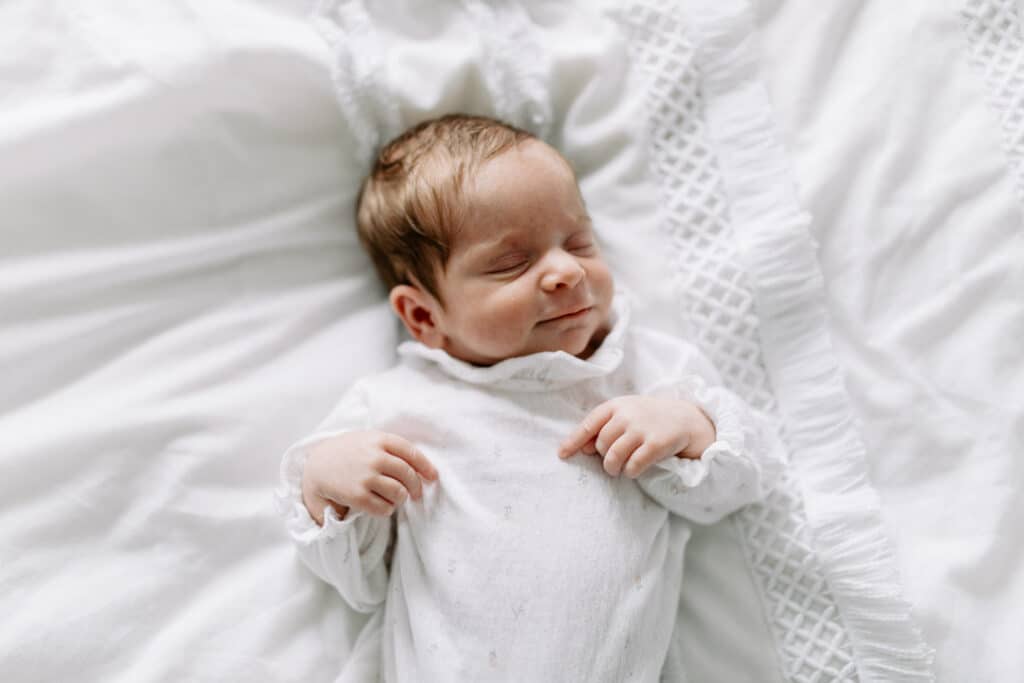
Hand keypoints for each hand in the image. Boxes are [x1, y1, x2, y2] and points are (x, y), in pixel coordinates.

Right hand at [301, 430, 438, 524]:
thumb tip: (422, 470)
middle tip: (416, 494)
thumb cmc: (348, 452)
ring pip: (399, 493)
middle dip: (416, 488)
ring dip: (400, 499)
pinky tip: (381, 505)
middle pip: (408, 475)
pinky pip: (385, 508)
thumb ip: (392, 449)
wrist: (316, 465)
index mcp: (380, 439)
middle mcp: (375, 457)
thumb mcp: (369, 440)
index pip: (411, 453)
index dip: (426, 467)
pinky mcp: (357, 496)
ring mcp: (366, 476)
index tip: (433, 477)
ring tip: (395, 499)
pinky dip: (387, 510)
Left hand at [558, 396, 715, 477]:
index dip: (573, 441)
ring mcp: (642, 428)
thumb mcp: (625, 415)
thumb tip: (579, 449)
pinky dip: (630, 472)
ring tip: (618, 468)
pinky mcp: (656, 443)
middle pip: (601, 445)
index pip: (589, 424)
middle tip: (612, 461)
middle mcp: (627, 415)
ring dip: (613, 468)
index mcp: (616, 405)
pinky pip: (633, 466)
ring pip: (613, 457)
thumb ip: (602, 428)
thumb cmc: (647, 418)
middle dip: (603, 457)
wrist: (685, 417)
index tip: (562, 455)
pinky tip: (634, 470)